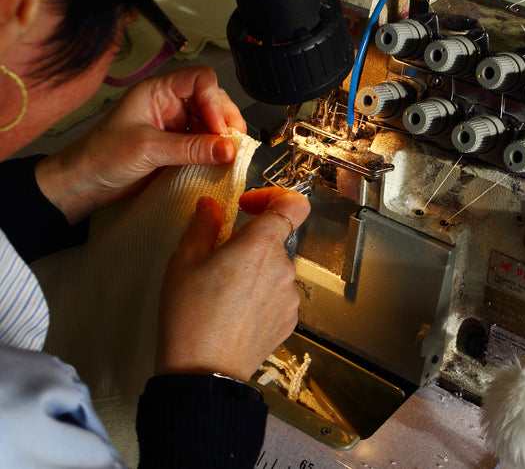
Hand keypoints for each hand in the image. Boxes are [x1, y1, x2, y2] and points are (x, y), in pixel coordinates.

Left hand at [35, 66, 244, 223]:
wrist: (83, 185)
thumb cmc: (101, 156)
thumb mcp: (148, 149)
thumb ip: (191, 148)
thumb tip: (229, 149)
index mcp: (159, 91)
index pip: (200, 80)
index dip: (214, 101)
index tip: (219, 129)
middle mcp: (171, 104)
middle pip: (212, 100)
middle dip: (225, 120)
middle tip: (231, 145)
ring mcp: (176, 126)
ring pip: (213, 123)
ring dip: (224, 138)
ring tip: (228, 156)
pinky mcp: (179, 147)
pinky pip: (206, 144)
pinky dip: (216, 152)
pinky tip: (219, 163)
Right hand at [155, 187, 310, 380]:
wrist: (203, 373)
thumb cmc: (190, 315)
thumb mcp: (184, 260)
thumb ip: (203, 224)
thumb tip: (210, 205)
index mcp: (261, 244)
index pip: (294, 203)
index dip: (273, 196)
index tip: (249, 205)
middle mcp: (284, 266)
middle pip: (275, 238)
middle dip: (250, 242)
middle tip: (218, 259)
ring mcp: (290, 295)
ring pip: (275, 267)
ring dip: (255, 270)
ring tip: (222, 292)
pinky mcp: (290, 319)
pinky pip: (278, 294)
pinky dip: (261, 294)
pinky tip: (235, 311)